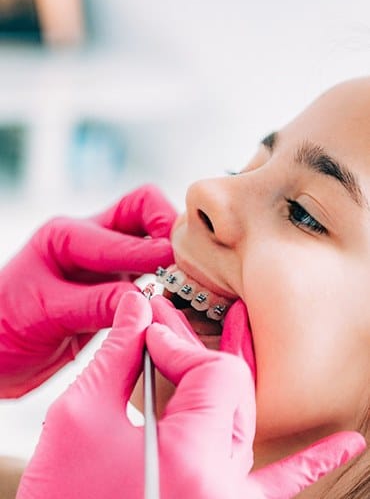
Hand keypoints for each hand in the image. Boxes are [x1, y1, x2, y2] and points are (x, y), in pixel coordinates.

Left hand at [0, 185, 175, 397]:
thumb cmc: (4, 329)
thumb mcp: (46, 314)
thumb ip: (97, 304)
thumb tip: (143, 301)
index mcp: (66, 237)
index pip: (122, 233)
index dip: (153, 251)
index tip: (178, 268)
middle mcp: (88, 241)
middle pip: (142, 208)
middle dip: (168, 227)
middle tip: (188, 259)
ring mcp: (103, 263)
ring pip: (150, 237)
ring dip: (172, 251)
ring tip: (189, 276)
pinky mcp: (112, 285)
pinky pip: (149, 270)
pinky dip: (167, 276)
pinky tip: (176, 294)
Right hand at [16, 293, 365, 498]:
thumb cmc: (60, 497)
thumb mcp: (78, 420)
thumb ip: (115, 356)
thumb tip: (135, 310)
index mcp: (192, 461)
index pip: (212, 371)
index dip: (178, 343)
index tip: (147, 333)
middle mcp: (225, 488)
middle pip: (234, 391)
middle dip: (196, 353)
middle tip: (169, 324)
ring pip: (247, 420)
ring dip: (236, 376)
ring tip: (239, 329)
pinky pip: (280, 486)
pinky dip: (311, 462)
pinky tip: (343, 444)